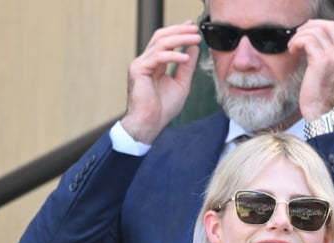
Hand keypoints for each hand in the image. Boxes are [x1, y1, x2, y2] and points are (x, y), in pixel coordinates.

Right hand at [119, 21, 200, 143]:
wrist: (150, 123)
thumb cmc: (163, 109)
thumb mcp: (181, 84)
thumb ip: (187, 66)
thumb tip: (194, 48)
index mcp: (155, 64)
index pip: (166, 41)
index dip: (179, 32)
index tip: (193, 27)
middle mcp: (146, 61)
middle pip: (162, 36)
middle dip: (179, 30)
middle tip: (195, 28)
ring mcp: (141, 63)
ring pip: (160, 43)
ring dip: (180, 39)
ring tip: (195, 39)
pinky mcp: (138, 69)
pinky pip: (157, 57)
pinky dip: (173, 56)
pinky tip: (185, 57)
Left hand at [290, 19, 333, 121]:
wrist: (322, 117)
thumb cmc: (320, 102)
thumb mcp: (329, 79)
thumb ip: (327, 63)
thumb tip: (312, 47)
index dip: (318, 29)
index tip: (305, 35)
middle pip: (329, 25)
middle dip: (310, 26)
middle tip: (298, 35)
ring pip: (317, 31)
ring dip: (300, 35)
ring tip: (293, 46)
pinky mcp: (322, 61)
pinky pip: (308, 40)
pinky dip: (297, 42)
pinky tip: (292, 51)